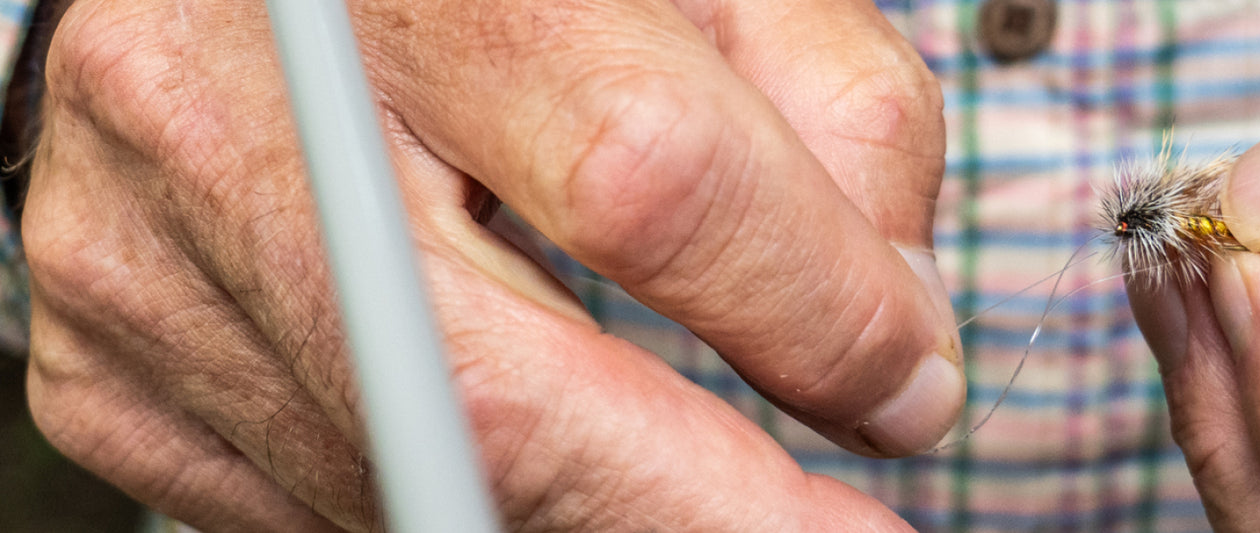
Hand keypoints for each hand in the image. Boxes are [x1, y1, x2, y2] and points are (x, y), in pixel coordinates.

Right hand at [25, 1, 961, 529]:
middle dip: (698, 514)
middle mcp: (232, 102)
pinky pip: (317, 502)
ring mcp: (142, 250)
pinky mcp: (113, 363)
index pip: (644, 175)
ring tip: (697, 496)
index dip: (807, 314)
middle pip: (498, 393)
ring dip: (593, 521)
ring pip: (412, 477)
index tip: (904, 396)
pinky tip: (533, 465)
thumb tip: (892, 338)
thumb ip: (837, 118)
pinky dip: (460, 504)